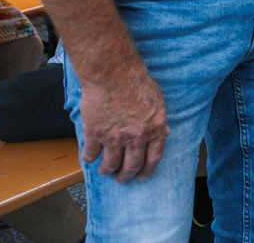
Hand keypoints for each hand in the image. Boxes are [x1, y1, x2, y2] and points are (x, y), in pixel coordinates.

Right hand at [78, 65, 168, 182]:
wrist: (113, 73)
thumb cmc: (137, 82)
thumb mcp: (157, 102)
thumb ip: (158, 121)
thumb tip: (164, 134)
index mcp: (155, 129)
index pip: (154, 158)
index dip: (147, 170)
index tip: (142, 177)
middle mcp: (137, 137)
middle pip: (132, 165)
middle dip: (126, 176)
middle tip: (121, 179)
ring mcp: (115, 137)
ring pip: (110, 164)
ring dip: (107, 170)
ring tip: (105, 171)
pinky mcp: (95, 133)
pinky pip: (91, 153)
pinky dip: (89, 158)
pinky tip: (89, 158)